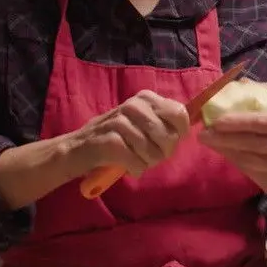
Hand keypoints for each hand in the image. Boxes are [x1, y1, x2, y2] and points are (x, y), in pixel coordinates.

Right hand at [65, 90, 190, 176]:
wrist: (77, 149)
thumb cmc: (116, 138)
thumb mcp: (141, 123)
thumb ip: (164, 123)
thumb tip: (189, 129)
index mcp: (146, 98)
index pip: (179, 112)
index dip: (179, 132)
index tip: (168, 141)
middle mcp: (134, 105)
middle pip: (168, 136)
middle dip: (163, 152)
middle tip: (149, 155)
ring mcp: (120, 121)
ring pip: (152, 151)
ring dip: (147, 162)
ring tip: (136, 159)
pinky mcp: (110, 140)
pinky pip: (136, 161)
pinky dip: (135, 168)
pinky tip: (127, 166)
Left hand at [197, 84, 266, 196]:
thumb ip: (264, 94)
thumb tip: (240, 82)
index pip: (266, 121)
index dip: (240, 120)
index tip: (217, 119)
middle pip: (256, 141)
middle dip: (227, 136)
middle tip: (204, 133)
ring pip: (250, 157)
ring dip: (225, 148)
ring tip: (207, 140)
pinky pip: (251, 171)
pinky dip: (234, 160)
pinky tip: (222, 151)